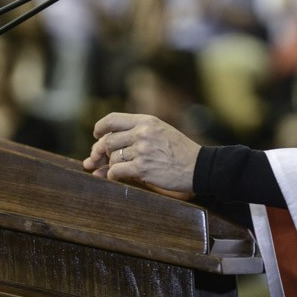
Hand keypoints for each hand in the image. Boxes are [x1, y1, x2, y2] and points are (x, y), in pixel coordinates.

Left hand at [82, 113, 199, 199]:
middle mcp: (142, 133)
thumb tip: (102, 145)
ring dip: (112, 165)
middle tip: (99, 159)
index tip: (97, 135)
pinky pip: (117, 171)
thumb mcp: (160, 131)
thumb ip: (135, 134)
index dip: (100, 128)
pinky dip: (113, 176)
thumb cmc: (179, 150)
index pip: (112, 119)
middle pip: (108, 141)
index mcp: (146, 120)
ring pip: (112, 157)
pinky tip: (119, 176)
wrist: (199, 167)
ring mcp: (142, 150)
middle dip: (101, 152)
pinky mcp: (143, 168)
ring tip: (121, 168)